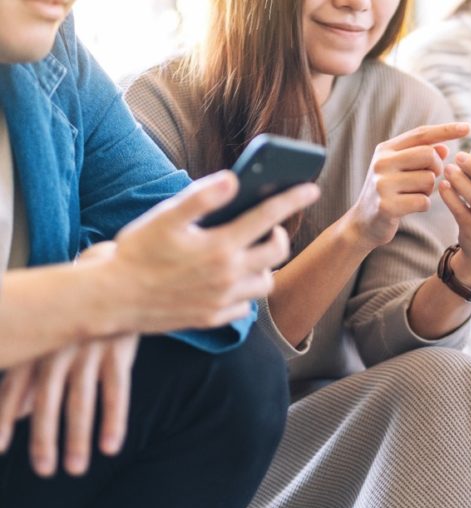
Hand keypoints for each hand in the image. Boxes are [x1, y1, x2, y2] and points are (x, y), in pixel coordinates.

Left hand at [0, 242, 138, 476]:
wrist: (112, 272)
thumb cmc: (74, 310)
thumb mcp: (49, 338)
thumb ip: (32, 375)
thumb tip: (20, 413)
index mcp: (38, 343)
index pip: (15, 386)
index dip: (4, 417)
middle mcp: (59, 346)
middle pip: (49, 400)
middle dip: (45, 438)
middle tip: (45, 470)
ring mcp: (90, 347)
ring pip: (81, 399)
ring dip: (77, 436)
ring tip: (75, 467)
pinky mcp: (118, 347)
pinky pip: (116, 388)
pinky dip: (114, 418)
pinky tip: (111, 444)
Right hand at [106, 172, 319, 332]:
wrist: (112, 300)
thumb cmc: (136, 253)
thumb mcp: (165, 217)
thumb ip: (202, 197)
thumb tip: (234, 179)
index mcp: (220, 246)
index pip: (268, 216)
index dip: (293, 199)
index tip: (311, 188)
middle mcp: (228, 275)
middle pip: (277, 253)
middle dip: (280, 236)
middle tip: (270, 228)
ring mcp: (222, 300)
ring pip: (265, 283)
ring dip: (265, 267)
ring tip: (250, 254)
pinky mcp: (212, 318)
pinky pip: (244, 308)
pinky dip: (245, 293)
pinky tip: (231, 281)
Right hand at [342, 123, 470, 251]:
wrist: (363, 223)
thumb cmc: (388, 193)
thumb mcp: (400, 170)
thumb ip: (420, 156)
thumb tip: (444, 148)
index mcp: (385, 149)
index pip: (421, 134)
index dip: (446, 130)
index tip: (468, 127)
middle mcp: (381, 163)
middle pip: (429, 155)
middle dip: (437, 168)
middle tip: (429, 179)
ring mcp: (382, 184)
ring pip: (428, 179)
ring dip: (428, 190)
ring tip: (413, 195)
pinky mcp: (387, 206)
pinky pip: (423, 201)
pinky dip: (424, 205)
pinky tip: (410, 207)